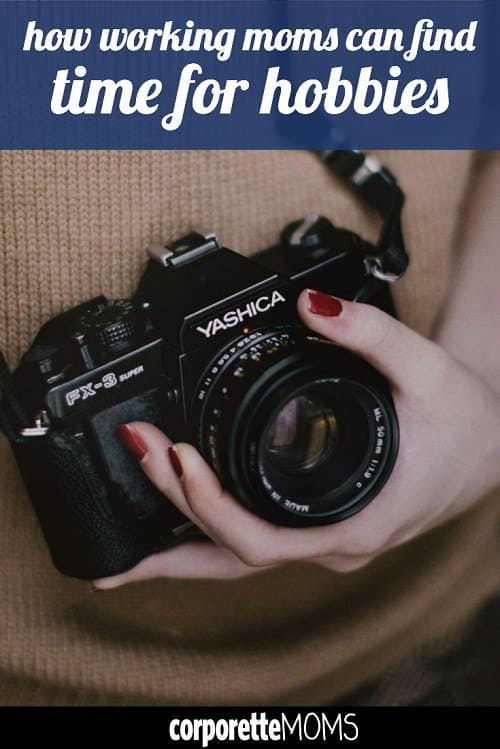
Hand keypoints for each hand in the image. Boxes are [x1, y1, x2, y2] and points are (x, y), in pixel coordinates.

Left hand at [93, 289, 499, 589]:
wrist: (489, 446)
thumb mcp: (428, 369)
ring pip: (238, 562)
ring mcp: (323, 542)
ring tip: (122, 543)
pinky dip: (207, 535)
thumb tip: (311, 305)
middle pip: (233, 557)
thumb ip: (372, 333)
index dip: (209, 506)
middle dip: (173, 517)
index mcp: (357, 521)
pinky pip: (252, 544)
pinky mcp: (317, 527)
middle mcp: (333, 544)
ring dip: (180, 543)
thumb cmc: (464, 423)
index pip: (261, 542)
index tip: (177, 456)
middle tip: (137, 454)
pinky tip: (178, 521)